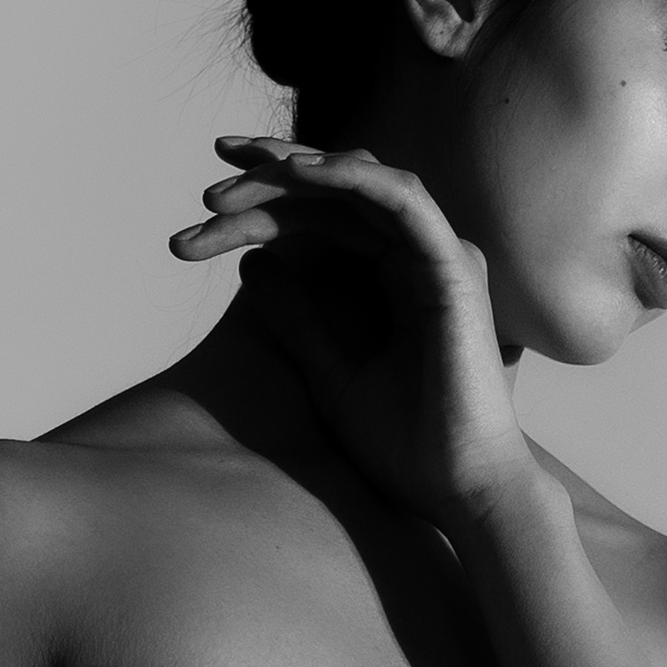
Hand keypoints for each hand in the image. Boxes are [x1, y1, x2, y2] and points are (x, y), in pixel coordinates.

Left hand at [170, 133, 528, 526]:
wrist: (463, 492)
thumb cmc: (408, 448)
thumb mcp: (330, 376)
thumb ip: (296, 320)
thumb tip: (249, 264)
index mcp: (391, 277)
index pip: (320, 218)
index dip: (263, 201)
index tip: (203, 207)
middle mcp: (416, 255)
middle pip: (333, 193)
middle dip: (265, 181)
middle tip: (205, 194)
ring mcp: (437, 256)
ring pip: (359, 184)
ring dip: (294, 173)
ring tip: (230, 188)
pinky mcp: (452, 267)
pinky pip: (401, 199)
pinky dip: (351, 179)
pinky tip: (298, 174)